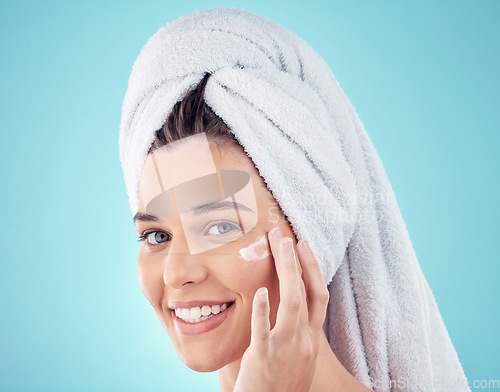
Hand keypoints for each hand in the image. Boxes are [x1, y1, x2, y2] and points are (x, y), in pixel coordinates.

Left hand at [233, 227, 329, 391]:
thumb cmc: (281, 385)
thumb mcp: (297, 358)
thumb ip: (296, 332)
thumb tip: (288, 307)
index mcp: (310, 338)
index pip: (319, 296)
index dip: (313, 269)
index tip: (304, 246)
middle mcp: (303, 340)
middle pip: (307, 293)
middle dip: (298, 261)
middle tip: (287, 236)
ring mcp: (285, 348)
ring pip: (292, 304)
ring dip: (287, 272)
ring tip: (279, 246)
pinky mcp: (264, 358)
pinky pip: (264, 332)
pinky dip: (264, 311)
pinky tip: (260, 292)